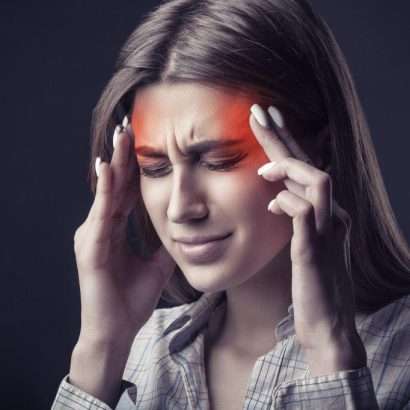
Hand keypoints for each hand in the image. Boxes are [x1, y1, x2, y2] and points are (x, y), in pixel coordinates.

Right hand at [73, 115, 175, 347]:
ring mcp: (93, 235)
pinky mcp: (90, 247)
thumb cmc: (131, 298)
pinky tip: (110, 168)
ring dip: (115, 163)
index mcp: (116, 228)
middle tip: (129, 126)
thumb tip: (182, 228)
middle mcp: (102, 226)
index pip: (126, 190)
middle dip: (124, 155)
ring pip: (106, 192)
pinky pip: (100, 213)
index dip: (134, 167)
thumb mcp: (156, 264)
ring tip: (121, 136)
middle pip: (116, 184)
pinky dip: (105, 190)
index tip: (142, 142)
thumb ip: (164, 243)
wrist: (116, 329)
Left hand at [249, 104, 365, 373]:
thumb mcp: (300, 242)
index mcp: (324, 213)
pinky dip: (286, 202)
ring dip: (288, 168)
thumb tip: (275, 196)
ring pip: (317, 181)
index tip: (267, 119)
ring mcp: (326, 231)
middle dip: (283, 137)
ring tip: (262, 168)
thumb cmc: (311, 284)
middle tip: (259, 112)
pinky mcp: (315, 251)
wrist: (327, 323)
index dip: (287, 142)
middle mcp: (331, 215)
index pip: (305, 169)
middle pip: (310, 165)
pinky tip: (271, 204)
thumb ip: (291, 216)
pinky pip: (305, 214)